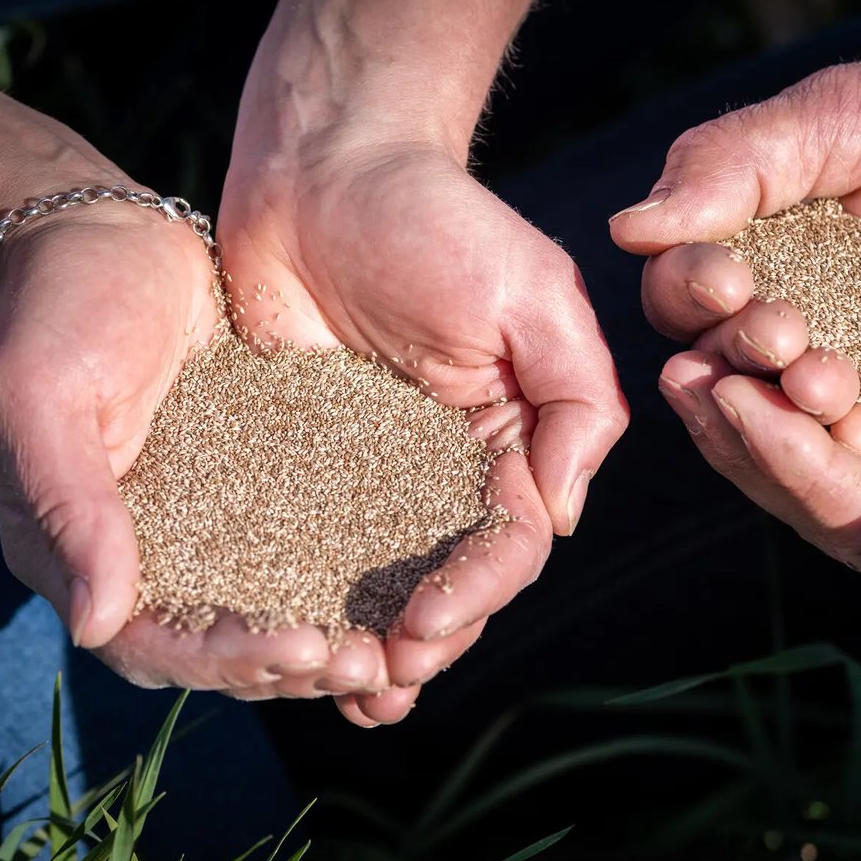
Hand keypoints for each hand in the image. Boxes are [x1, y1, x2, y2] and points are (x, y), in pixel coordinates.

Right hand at [0, 201, 388, 695]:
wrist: (106, 239)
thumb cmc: (54, 310)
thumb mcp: (41, 400)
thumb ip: (70, 506)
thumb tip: (98, 621)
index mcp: (77, 553)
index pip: (154, 644)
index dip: (228, 659)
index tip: (302, 647)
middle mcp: (145, 557)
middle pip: (223, 646)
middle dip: (296, 663)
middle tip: (372, 663)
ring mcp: (205, 525)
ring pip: (272, 608)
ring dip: (333, 634)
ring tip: (398, 644)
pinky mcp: (255, 487)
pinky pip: (304, 546)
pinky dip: (348, 578)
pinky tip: (408, 586)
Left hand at [219, 138, 627, 725]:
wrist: (322, 167)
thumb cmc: (438, 219)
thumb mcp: (533, 297)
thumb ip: (574, 405)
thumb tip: (561, 519)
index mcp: (516, 439)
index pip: (512, 541)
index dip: (478, 592)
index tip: (426, 622)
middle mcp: (453, 468)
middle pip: (453, 580)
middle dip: (427, 638)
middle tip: (381, 676)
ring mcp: (377, 471)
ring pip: (388, 580)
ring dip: (374, 644)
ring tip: (345, 694)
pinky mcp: (306, 460)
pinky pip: (312, 541)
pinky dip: (309, 598)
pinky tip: (287, 644)